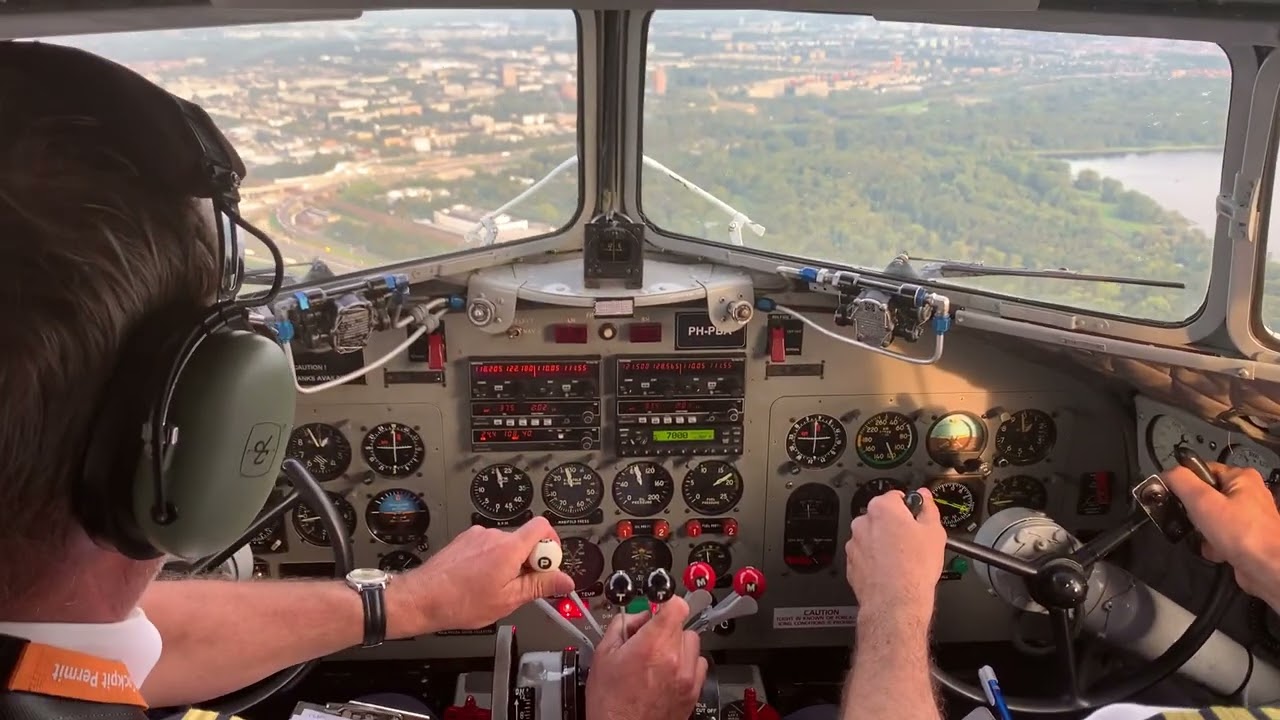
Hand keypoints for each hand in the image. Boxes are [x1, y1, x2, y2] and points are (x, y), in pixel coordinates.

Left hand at [390, 517, 574, 635]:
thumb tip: (565, 581)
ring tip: (496, 588)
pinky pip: (489, 547)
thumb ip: (539, 586)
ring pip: (506, 545)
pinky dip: (492, 561)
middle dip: (530, 561)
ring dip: (509, 563)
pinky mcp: (465, 541)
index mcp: (509, 548)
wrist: (422, 598)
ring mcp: (477, 536)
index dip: (552, 544)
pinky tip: (481, 582)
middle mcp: (494, 535)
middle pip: (525, 539)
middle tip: (522, 587)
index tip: (548, 566)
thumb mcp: (508, 600)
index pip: (542, 526)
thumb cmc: (460, 602)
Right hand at [585, 596, 706, 719]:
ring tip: (657, 658)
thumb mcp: (602, 655)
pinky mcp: (693, 691)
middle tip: (647, 639)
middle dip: (665, 628)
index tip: (657, 607)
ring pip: (692, 643)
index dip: (665, 603)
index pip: (676, 605)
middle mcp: (675, 658)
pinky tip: (669, 672)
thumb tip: (634, 616)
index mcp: (652, 645)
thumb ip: (621, 626)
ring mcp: (687, 676)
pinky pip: (698, 664)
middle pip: (682, 624)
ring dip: (677, 645)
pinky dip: (686, 664)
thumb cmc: (610, 704)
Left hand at [845, 489, 946, 622]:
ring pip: (872, 536)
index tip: (916, 517)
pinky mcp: (851, 563)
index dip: (910, 507)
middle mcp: (863, 522)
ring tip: (902, 559)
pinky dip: (875, 559)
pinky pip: (865, 555)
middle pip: (882, 516)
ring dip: (884, 543)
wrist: (895, 602)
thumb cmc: (913, 569)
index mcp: (882, 508)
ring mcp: (854, 543)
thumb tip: (925, 498)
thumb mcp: (934, 532)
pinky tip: (890, 570)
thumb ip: (929, 508)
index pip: (896, 496)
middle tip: (912, 541)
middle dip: (895, 526)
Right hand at [1163, 462, 1279, 603]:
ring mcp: (1248, 517)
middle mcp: (1248, 494)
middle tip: (1196, 521)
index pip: (1201, 471)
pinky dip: (1214, 545)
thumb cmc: (1243, 534)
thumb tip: (1166, 474)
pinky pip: (1219, 536)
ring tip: (1210, 539)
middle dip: (1195, 514)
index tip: (1172, 497)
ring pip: (1209, 519)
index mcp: (1241, 477)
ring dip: (1203, 532)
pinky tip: (1219, 551)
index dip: (1184, 483)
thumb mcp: (1203, 501)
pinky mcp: (1246, 537)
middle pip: (1204, 497)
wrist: (1270, 570)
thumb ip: (1180, 482)